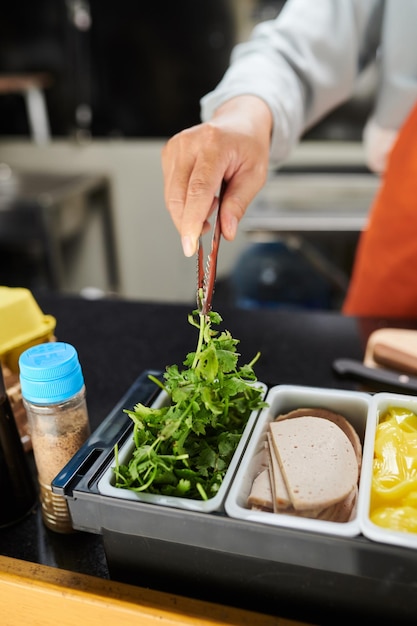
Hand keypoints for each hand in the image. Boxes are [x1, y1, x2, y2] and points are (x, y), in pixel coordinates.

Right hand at [161, 95, 272, 255]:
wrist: (239, 121)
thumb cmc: (248, 146)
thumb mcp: (255, 176)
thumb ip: (238, 204)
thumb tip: (226, 231)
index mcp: (214, 145)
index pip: (197, 190)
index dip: (191, 221)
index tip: (190, 244)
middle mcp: (189, 144)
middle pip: (178, 197)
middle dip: (188, 223)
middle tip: (207, 230)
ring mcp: (175, 148)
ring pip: (171, 197)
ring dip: (188, 213)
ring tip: (212, 204)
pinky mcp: (168, 154)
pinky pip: (170, 190)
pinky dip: (184, 202)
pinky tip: (202, 195)